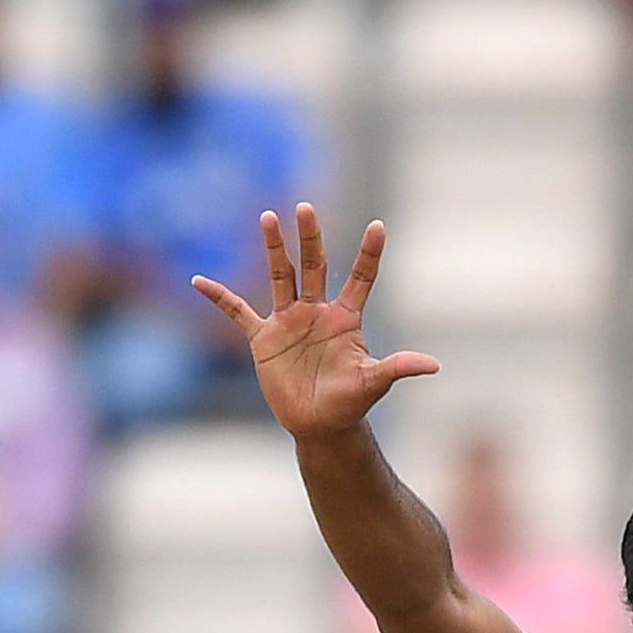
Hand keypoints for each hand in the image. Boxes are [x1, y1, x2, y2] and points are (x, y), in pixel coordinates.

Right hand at [193, 203, 438, 440]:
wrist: (321, 424)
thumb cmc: (351, 403)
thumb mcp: (374, 383)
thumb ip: (398, 368)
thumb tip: (433, 365)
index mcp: (346, 319)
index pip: (360, 279)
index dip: (369, 254)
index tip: (378, 226)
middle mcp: (317, 312)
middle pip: (313, 266)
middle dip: (309, 238)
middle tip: (305, 208)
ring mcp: (288, 321)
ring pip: (279, 276)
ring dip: (272, 249)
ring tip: (267, 217)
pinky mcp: (263, 338)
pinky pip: (237, 312)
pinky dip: (219, 298)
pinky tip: (199, 280)